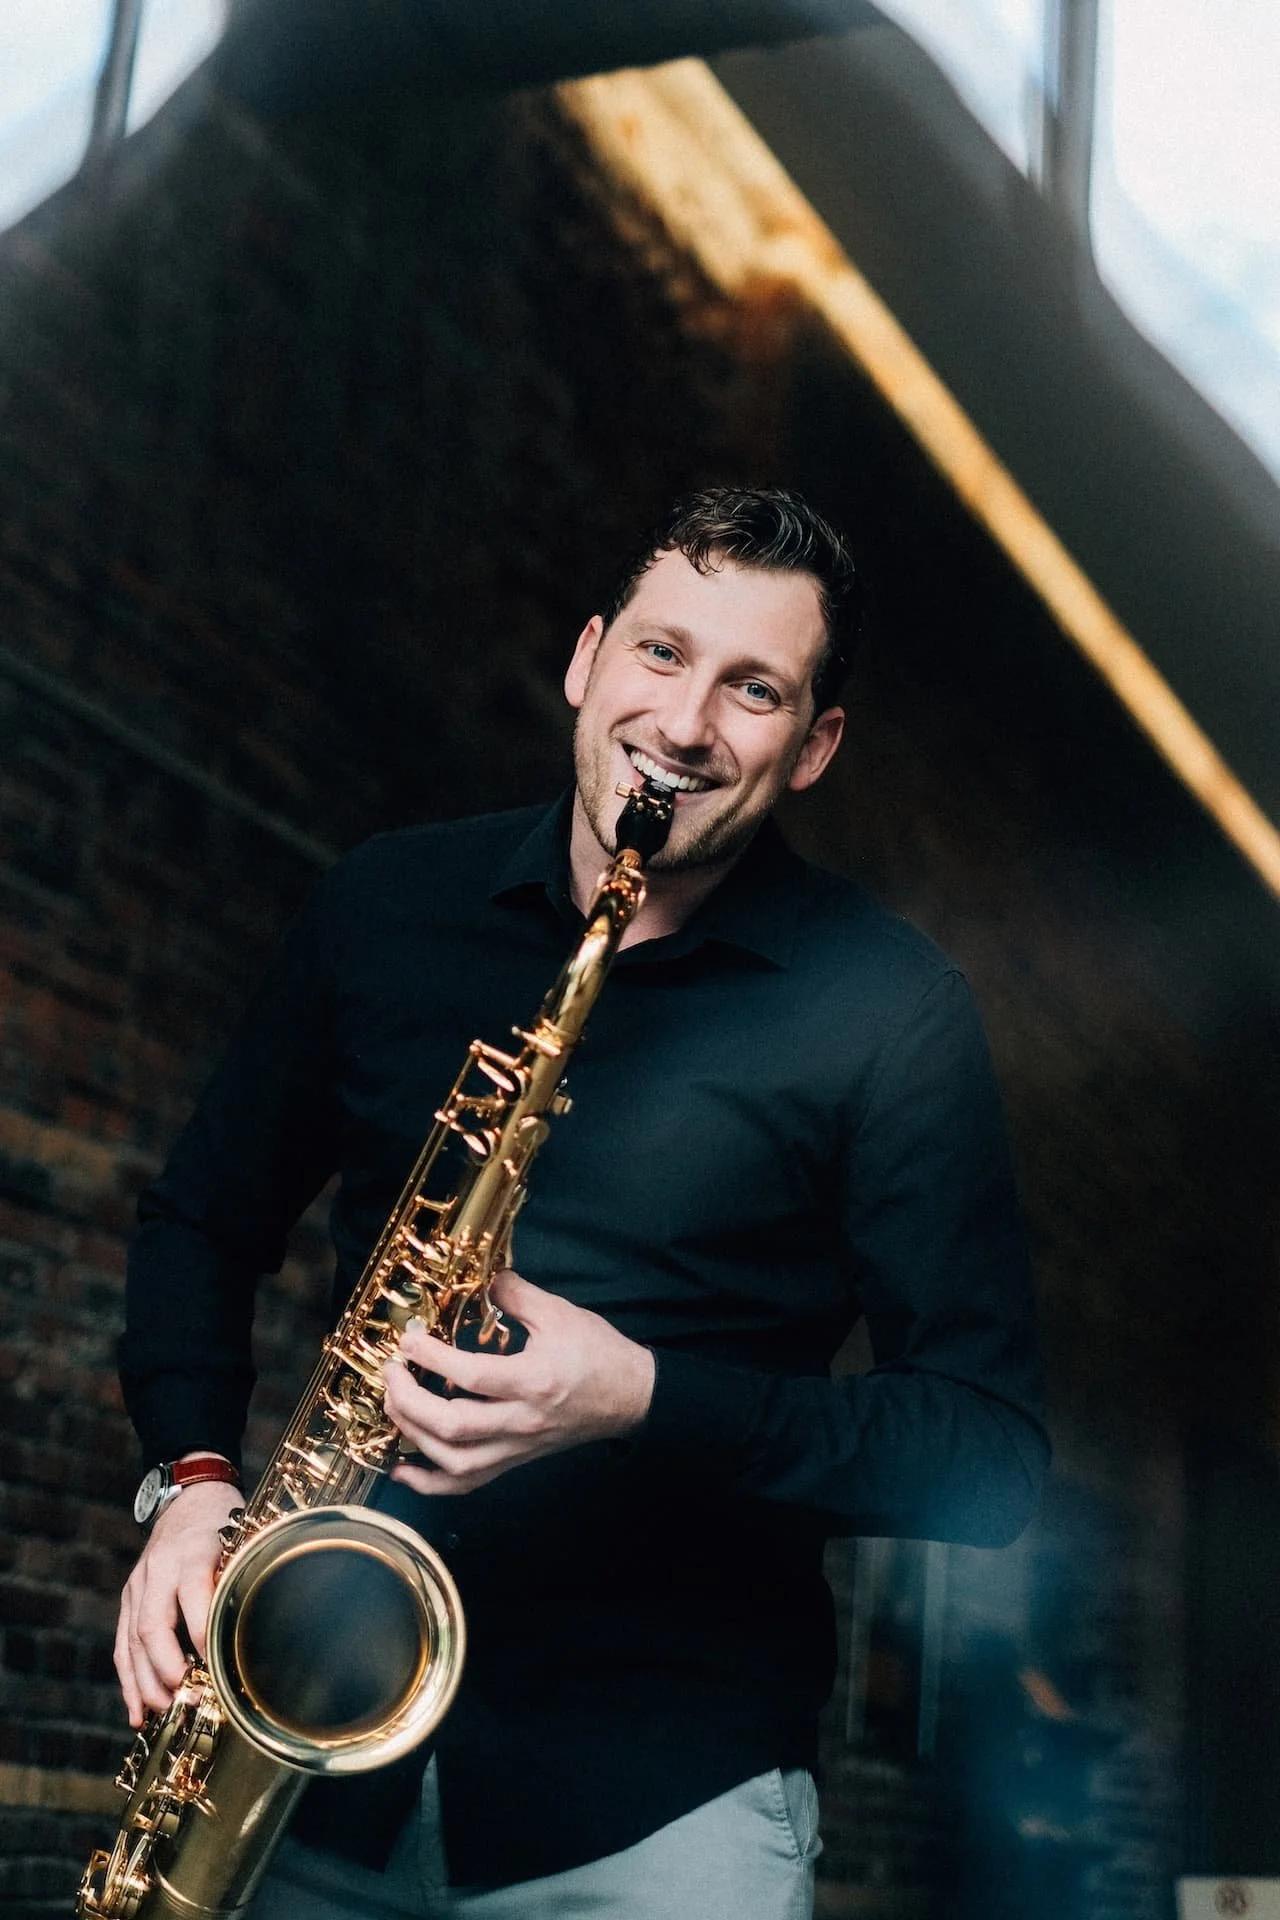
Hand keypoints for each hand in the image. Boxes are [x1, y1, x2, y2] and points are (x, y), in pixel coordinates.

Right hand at [114, 1478, 242, 1727]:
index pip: (194, 1597)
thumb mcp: (241, 1542)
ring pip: (132, 1642)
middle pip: (153, 1626)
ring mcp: (138, 1585)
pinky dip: (129, 1681)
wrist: (191, 1496)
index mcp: (193, 1554)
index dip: (203, 1635)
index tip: (217, 1669)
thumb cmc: (225, 1524)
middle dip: (168, 1670)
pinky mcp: (128, 1598)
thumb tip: (254, 1637)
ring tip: (165, 1712)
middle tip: (189, 1699)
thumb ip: (239, 1582)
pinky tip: (137, 1712)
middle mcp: (159, 1569)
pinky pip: (122, 1644)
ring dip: (146, 1684)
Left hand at [385, 1270, 654, 1496]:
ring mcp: (517, 1447)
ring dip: (414, 1436)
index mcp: (533, 1381)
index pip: (471, 1375)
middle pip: (453, 1426)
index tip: (409, 1338)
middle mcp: (522, 1421)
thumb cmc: (598, 1354)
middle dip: (409, 1400)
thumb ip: (515, 1295)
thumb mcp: (560, 1313)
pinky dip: (430, 1482)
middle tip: (391, 1372)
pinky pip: (468, 1483)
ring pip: (455, 1461)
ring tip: (393, 1406)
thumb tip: (480, 1279)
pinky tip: (403, 1468)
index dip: (432, 1358)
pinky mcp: (515, 1460)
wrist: (630, 1396)